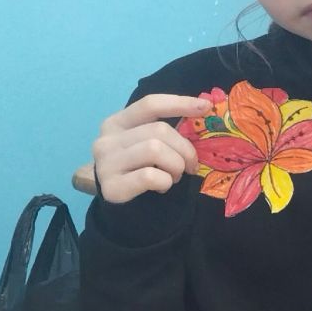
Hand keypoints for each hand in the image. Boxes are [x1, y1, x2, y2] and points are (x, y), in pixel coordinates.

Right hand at [92, 94, 210, 203]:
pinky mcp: (111, 187)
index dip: (180, 103)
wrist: (116, 207)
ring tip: (173, 177)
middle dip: (184, 149)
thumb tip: (202, 109)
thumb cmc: (137, 170)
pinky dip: (165, 181)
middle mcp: (107, 139)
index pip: (150, 104)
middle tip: (190, 166)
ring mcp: (106, 163)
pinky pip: (150, 176)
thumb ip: (163, 131)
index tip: (206, 106)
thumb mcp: (144, 144)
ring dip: (175, 166)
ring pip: (155, 150)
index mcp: (116, 123)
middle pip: (159, 130)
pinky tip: (162, 187)